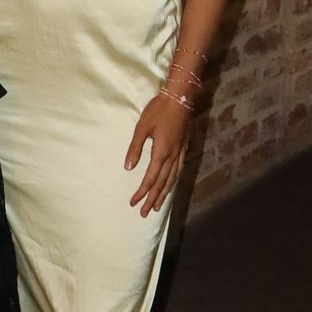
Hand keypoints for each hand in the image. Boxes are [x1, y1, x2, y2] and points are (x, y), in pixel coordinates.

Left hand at [124, 95, 190, 216]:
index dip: (141, 192)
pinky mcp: (183, 148)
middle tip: (144, 213)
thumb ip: (135, 148)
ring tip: (157, 206)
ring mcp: (180, 153)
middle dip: (152, 199)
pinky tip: (171, 185)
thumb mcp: (142, 128)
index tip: (133, 203)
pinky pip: (178, 171)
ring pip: (172, 179)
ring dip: (164, 194)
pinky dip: (173, 182)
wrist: (180, 98)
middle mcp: (172, 157)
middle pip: (162, 184)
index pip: (150, 179)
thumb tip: (128, 167)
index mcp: (161, 153)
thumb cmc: (158, 111)